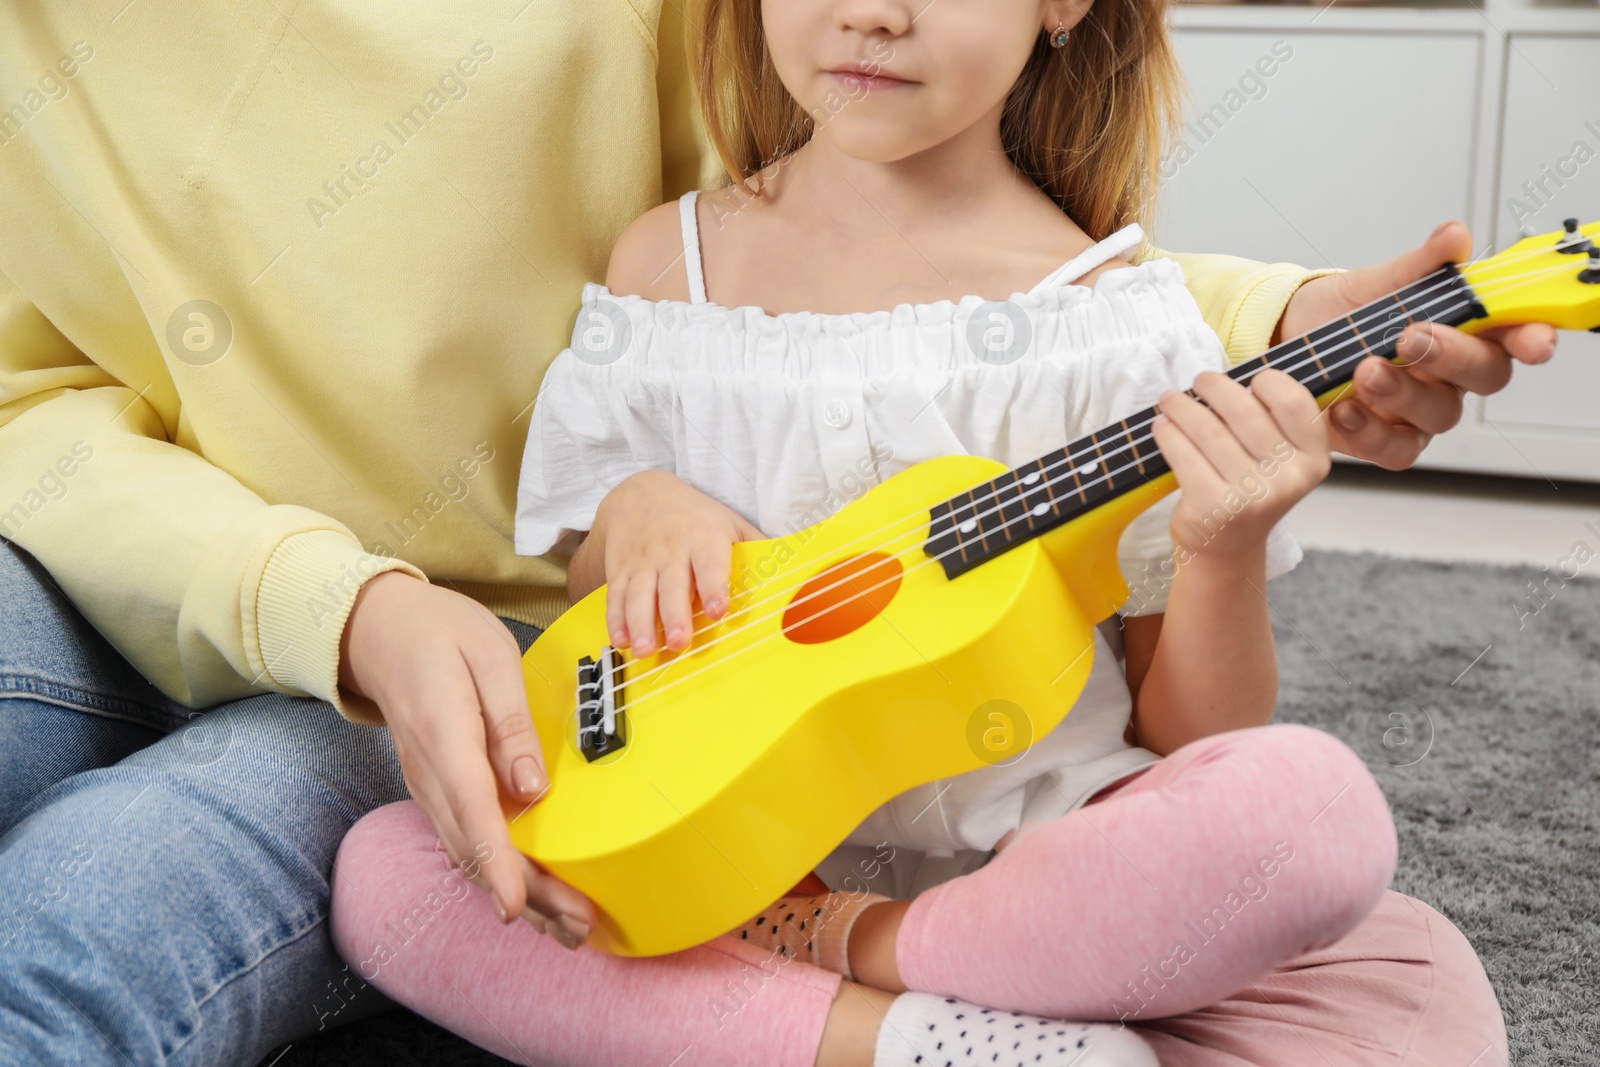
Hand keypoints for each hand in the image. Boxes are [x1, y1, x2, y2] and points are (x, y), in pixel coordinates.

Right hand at [339, 571, 593, 948]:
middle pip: (476, 849)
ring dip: (518, 896)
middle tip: (579, 926)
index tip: (517, 904)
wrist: (382, 630)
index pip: (472, 810)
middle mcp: (429, 774)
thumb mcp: (490, 656)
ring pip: (470, 856)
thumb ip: (512, 722)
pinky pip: (466, 842)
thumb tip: (532, 786)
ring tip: (568, 928)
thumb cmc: (441, 633)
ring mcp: (428, 787)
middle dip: (527, 896)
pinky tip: (532, 897)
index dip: (498, 863)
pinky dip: (499, 875)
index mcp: (444, 736)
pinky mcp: (437, 791)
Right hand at [586, 469, 764, 655]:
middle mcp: (671, 551)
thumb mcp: (730, 522)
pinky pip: (616, 597)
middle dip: (675, 615)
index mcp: (704, 539)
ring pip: (639, 595)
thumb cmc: (695, 516)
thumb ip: (758, 548)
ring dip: (640, 624)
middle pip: (672, 586)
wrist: (640, 492)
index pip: (710, 565)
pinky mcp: (620, 571)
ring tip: (645, 649)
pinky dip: (615, 620)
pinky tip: (620, 641)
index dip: (714, 588)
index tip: (719, 610)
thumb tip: (799, 572)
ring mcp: (643, 562)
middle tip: (680, 642)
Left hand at [1153, 369, 1330, 559]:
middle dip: (1214, 386)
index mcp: (1313, 459)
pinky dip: (1168, 434)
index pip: (1293, 401)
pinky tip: (1162, 426)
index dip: (1267, 381)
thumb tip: (1228, 376)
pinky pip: (1183, 454)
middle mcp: (1289, 478)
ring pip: (1208, 429)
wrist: (1227, 548)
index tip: (1248, 380)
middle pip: (1244, 410)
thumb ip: (1270, 421)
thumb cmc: (1248, 491)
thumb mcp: (1277, 460)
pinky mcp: (1214, 507)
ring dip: (1182, 406)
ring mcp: (1252, 495)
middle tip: (1199, 380)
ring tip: (1170, 400)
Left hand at [1276, 220, 1557, 468]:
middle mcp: (1450, 374)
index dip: (1531, 337)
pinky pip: (1395, 449)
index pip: (1515, 333)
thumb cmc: (1343, 313)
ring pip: (1439, 414)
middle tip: (1411, 337)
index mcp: (1465, 330)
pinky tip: (1344, 410)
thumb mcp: (1377, 282)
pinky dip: (1370, 433)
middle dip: (1453, 356)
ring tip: (1365, 370)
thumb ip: (1418, 265)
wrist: (1289, 337)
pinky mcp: (1384, 439)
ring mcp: (1420, 410)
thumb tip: (1453, 237)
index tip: (1532, 341)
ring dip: (1404, 393)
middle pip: (1485, 375)